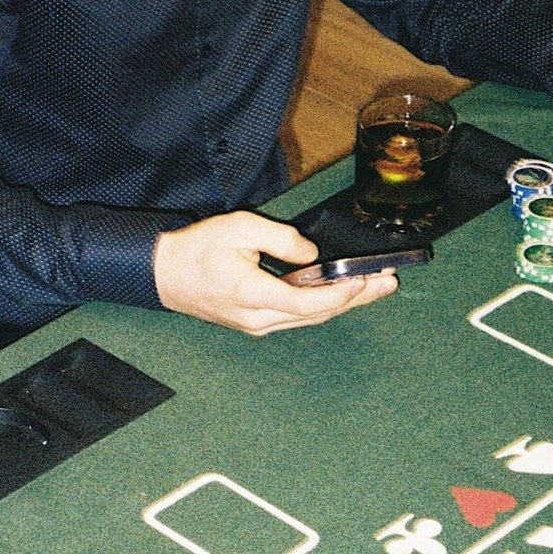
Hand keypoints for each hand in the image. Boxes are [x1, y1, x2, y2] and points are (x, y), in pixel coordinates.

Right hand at [154, 212, 397, 334]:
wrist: (164, 274)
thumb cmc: (197, 250)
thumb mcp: (241, 228)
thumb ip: (282, 239)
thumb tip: (312, 254)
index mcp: (253, 295)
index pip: (309, 302)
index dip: (342, 293)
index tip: (366, 279)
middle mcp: (258, 319)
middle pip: (318, 315)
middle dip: (356, 298)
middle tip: (388, 284)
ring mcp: (257, 325)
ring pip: (309, 319)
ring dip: (343, 304)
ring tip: (373, 288)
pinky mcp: (255, 323)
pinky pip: (296, 317)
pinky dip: (322, 305)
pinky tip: (340, 294)